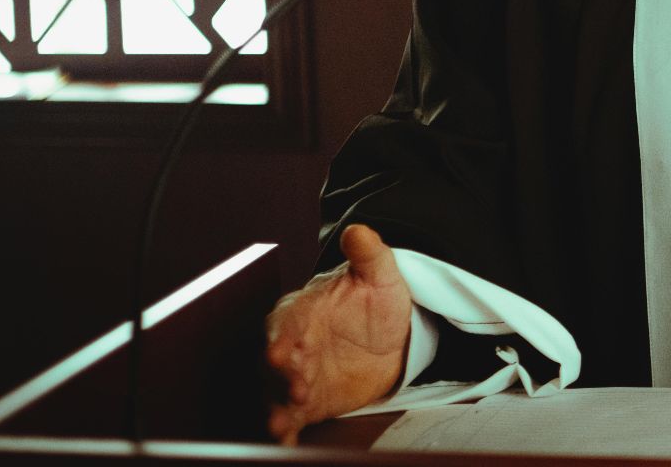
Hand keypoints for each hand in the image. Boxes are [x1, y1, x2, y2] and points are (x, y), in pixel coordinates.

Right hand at [263, 224, 412, 444]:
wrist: (394, 337)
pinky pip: (292, 418)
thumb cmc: (378, 301)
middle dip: (281, 377)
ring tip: (280, 422)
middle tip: (295, 388)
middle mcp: (291, 346)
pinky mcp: (308, 402)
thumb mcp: (381, 274)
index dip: (284, 339)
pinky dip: (285, 430)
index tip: (285, 352)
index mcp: (301, 311)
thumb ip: (369, 254)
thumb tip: (358, 231)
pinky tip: (285, 440)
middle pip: (276, 363)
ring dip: (278, 407)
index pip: (286, 324)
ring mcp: (297, 376)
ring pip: (277, 393)